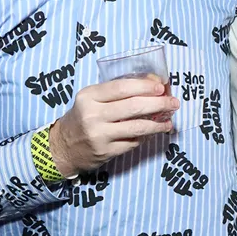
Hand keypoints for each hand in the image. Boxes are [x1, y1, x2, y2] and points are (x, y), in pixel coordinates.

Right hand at [49, 75, 179, 176]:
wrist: (62, 146)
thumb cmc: (83, 117)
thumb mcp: (93, 99)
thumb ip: (118, 91)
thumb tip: (154, 83)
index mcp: (88, 96)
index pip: (121, 88)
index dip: (144, 86)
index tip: (161, 87)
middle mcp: (92, 115)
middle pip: (133, 107)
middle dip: (158, 104)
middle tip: (174, 103)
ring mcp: (99, 135)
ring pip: (137, 127)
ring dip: (158, 124)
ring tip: (169, 121)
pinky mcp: (106, 152)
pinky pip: (133, 142)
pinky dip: (147, 136)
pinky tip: (155, 131)